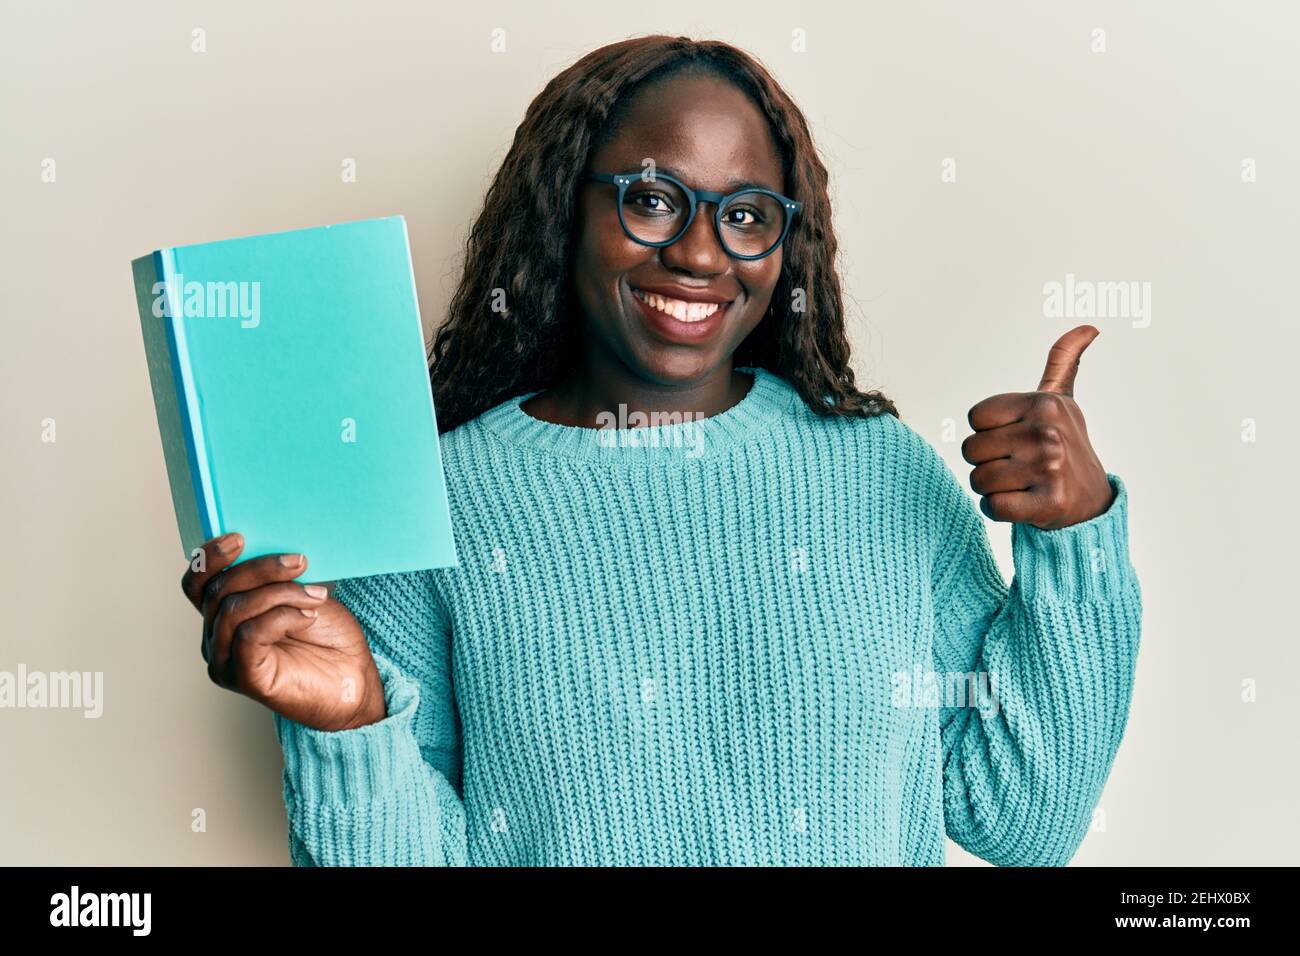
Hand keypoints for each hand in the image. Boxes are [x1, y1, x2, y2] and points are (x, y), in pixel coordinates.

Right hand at [180, 534, 386, 731]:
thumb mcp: (301, 593)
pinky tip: (308, 616)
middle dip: (261, 570)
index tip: (239, 537)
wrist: (353, 680)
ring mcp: (227, 661)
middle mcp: (217, 640)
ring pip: (234, 610)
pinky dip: (282, 617)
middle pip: (218, 591)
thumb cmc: (328, 638)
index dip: (208, 557)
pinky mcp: (245, 678)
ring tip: (316, 595)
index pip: (197, 584)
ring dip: (280, 593)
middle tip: (300, 561)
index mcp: (223, 617)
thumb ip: (276, 576)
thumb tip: (272, 543)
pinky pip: (249, 634)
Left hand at [960, 325, 1115, 529]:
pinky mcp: (1047, 502)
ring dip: (991, 487)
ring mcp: (1049, 468)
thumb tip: (1089, 327)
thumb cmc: (1064, 445)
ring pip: (978, 480)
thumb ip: (1063, 362)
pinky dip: (998, 510)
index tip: (1015, 438)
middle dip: (986, 462)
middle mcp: (1047, 432)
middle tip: (1017, 466)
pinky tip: (1022, 503)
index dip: (987, 432)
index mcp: (1044, 404)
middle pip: (970, 450)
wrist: (1090, 501)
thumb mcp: (1061, 400)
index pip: (974, 418)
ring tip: (1021, 483)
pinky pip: (992, 507)